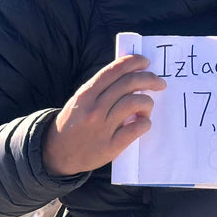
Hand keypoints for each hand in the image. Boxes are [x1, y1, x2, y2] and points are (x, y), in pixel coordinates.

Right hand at [42, 54, 165, 176]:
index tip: (146, 62)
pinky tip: (143, 123)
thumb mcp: (81, 99)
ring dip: (147, 102)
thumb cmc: (74, 122)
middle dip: (150, 79)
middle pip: (129, 84)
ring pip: (135, 103)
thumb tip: (130, 72)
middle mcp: (94, 108)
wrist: (57, 154)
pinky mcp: (110, 146)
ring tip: (146, 108)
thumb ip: (101, 87)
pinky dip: (145, 123)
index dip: (133, 62)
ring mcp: (102, 128)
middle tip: (160, 83)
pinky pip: (136, 128)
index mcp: (86, 93)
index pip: (114, 70)